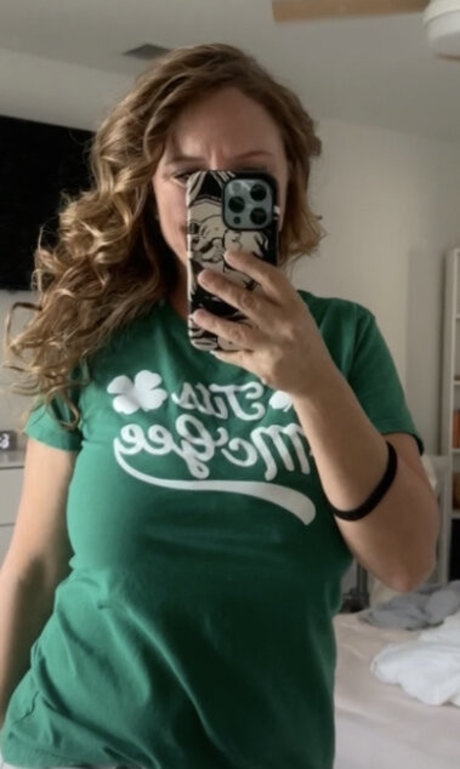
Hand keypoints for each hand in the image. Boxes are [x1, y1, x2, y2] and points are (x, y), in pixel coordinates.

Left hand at [191, 249, 335, 397]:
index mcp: (294, 307)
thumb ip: (276, 301)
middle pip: (248, 302)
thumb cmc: (304, 341)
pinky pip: (235, 356)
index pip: (272, 278)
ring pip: (236, 331)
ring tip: (196, 314)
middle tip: (203, 277)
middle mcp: (283, 324)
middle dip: (222, 288)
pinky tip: (209, 344)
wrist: (316, 379)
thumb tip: (242, 281)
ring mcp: (272, 347)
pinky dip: (221, 350)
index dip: (250, 264)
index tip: (229, 254)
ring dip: (213, 322)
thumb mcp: (298, 315)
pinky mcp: (262, 367)